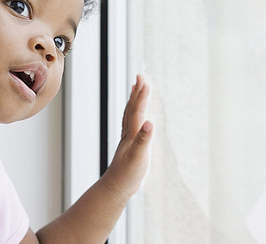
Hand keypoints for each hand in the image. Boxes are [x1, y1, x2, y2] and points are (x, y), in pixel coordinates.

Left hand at [101, 75, 152, 202]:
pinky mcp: (129, 145)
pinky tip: (136, 115)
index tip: (144, 80)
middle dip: (137, 92)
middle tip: (140, 76)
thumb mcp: (139, 158)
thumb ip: (144, 140)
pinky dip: (133, 114)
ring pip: (129, 114)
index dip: (141, 95)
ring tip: (136, 88)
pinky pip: (131, 123)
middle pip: (132, 108)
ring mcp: (128, 139)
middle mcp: (128, 133)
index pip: (137, 110)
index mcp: (132, 134)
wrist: (115, 188)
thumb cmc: (127, 175)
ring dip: (133, 100)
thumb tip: (150, 122)